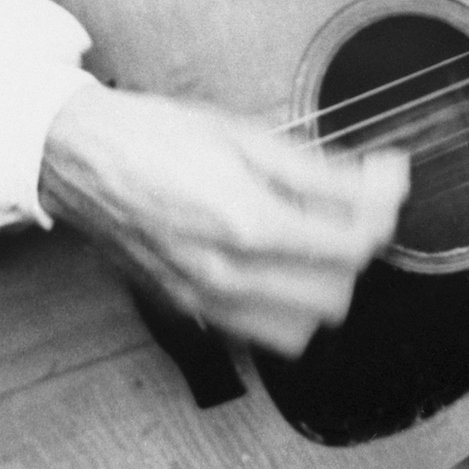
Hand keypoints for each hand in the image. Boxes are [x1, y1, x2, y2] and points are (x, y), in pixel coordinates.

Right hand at [39, 81, 408, 357]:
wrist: (80, 158)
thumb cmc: (154, 136)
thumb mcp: (246, 133)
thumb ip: (320, 169)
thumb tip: (383, 182)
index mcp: (248, 222)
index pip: (353, 243)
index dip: (384, 206)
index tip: (388, 178)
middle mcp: (229, 276)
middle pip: (338, 291)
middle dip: (356, 244)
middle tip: (351, 200)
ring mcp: (207, 303)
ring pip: (304, 327)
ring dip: (324, 284)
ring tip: (315, 235)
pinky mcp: (190, 312)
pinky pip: (261, 334)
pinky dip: (286, 307)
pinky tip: (278, 264)